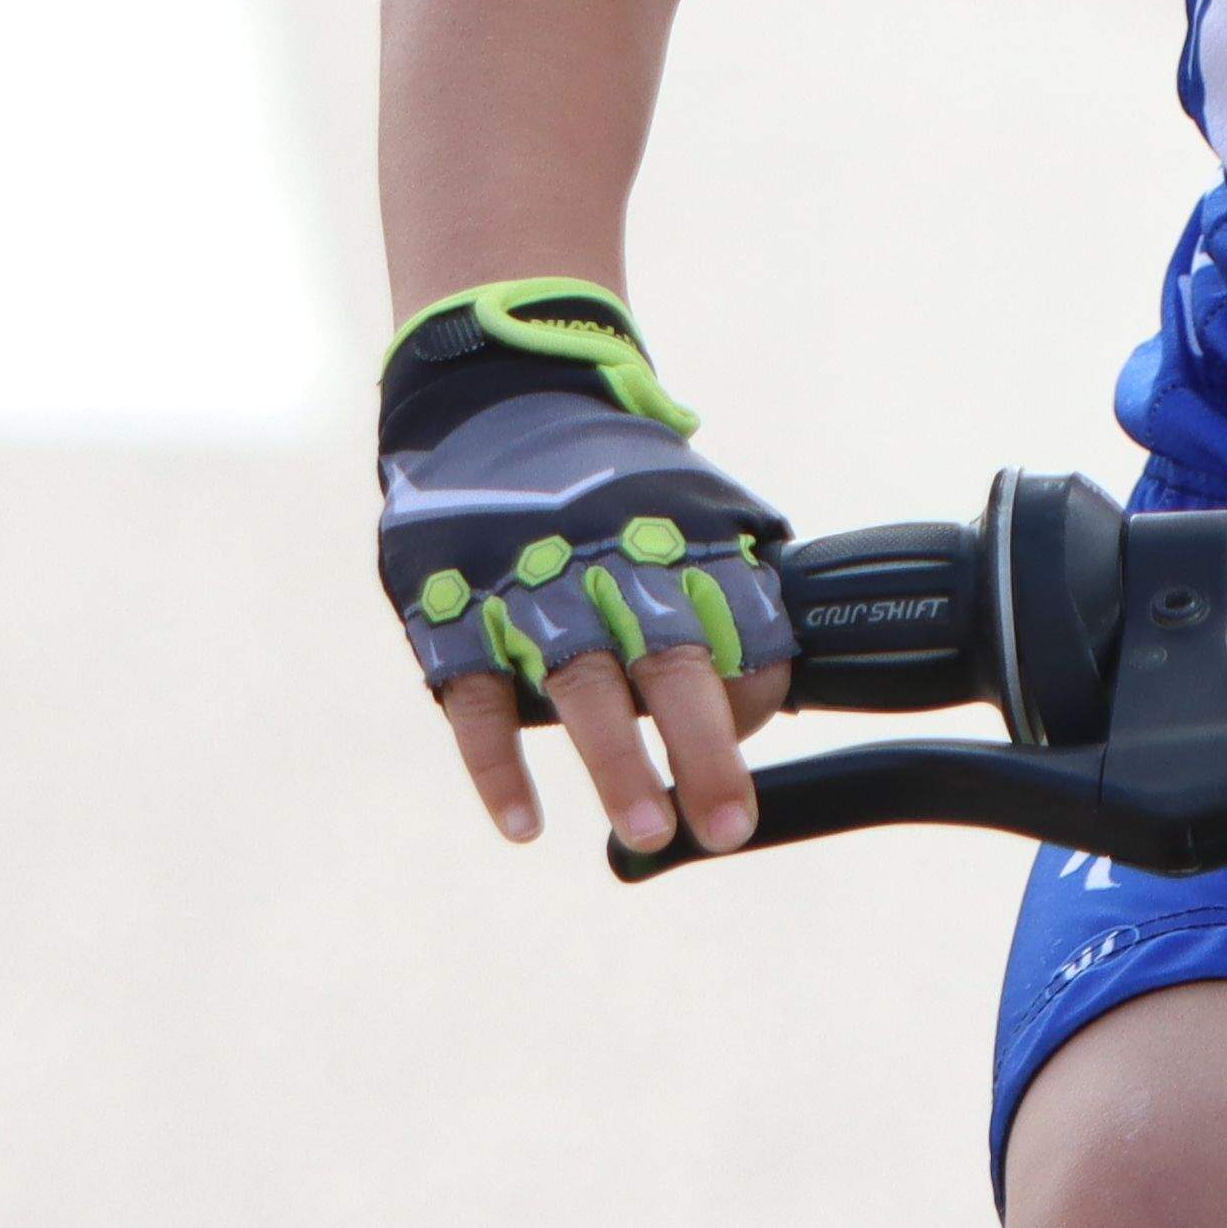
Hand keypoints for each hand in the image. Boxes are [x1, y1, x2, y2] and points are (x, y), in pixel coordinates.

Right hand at [375, 284, 795, 857]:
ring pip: (579, 681)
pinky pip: (475, 695)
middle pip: (669, 660)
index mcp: (677, 539)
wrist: (494, 395)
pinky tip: (524, 824)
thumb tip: (775, 686)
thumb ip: (728, 585)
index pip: (739, 627)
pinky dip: (496, 763)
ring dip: (615, 762)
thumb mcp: (684, 503)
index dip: (755, 691)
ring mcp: (527, 587)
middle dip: (705, 749)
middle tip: (731, 828)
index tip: (754, 741)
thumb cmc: (610, 480)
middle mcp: (610, 563)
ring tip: (647, 832)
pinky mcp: (451, 609)